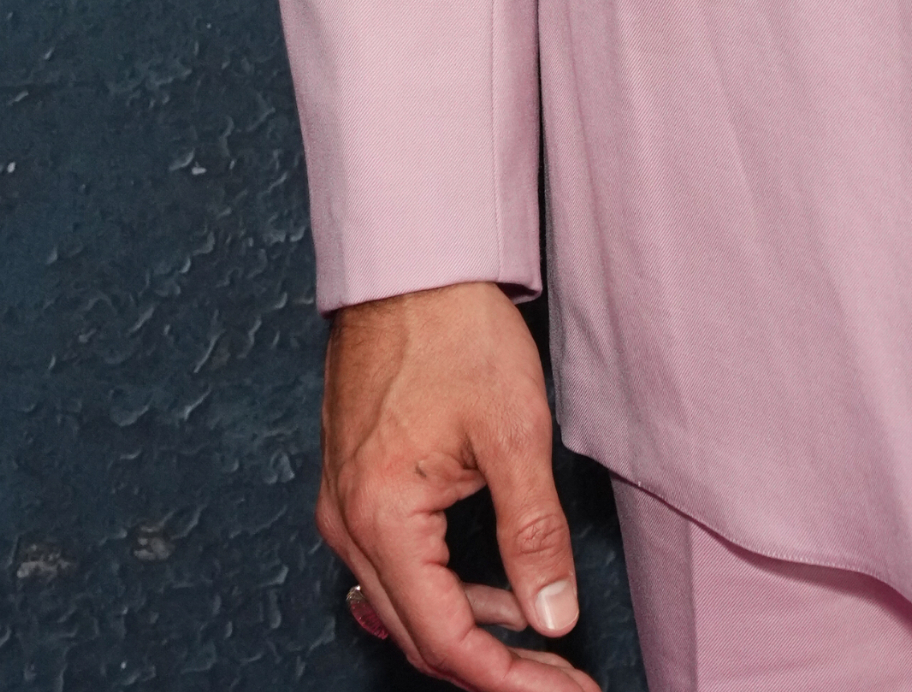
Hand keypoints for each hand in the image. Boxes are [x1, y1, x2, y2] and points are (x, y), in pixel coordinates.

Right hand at [319, 280, 592, 685]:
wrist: (411, 263)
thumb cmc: (455, 330)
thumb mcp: (514, 431)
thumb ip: (534, 532)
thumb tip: (555, 618)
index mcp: (381, 518)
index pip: (445, 639)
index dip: (508, 678)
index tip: (566, 690)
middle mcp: (348, 525)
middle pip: (421, 636)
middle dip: (496, 668)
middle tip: (564, 680)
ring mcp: (345, 506)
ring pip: (409, 607)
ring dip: (474, 634)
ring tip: (544, 644)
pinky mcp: (356, 485)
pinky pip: (400, 568)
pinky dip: (450, 591)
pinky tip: (499, 592)